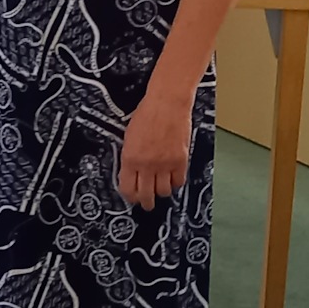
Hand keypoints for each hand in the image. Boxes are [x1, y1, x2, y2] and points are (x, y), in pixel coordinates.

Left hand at [118, 88, 193, 209]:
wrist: (166, 104)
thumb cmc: (146, 114)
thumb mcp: (129, 136)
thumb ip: (131, 156)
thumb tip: (131, 172)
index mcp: (130, 158)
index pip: (127, 188)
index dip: (130, 196)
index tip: (132, 197)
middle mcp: (147, 164)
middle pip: (146, 195)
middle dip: (145, 203)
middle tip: (146, 204)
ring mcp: (165, 164)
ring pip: (164, 191)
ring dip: (161, 192)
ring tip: (160, 190)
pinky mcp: (181, 160)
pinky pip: (179, 181)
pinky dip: (175, 183)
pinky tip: (172, 179)